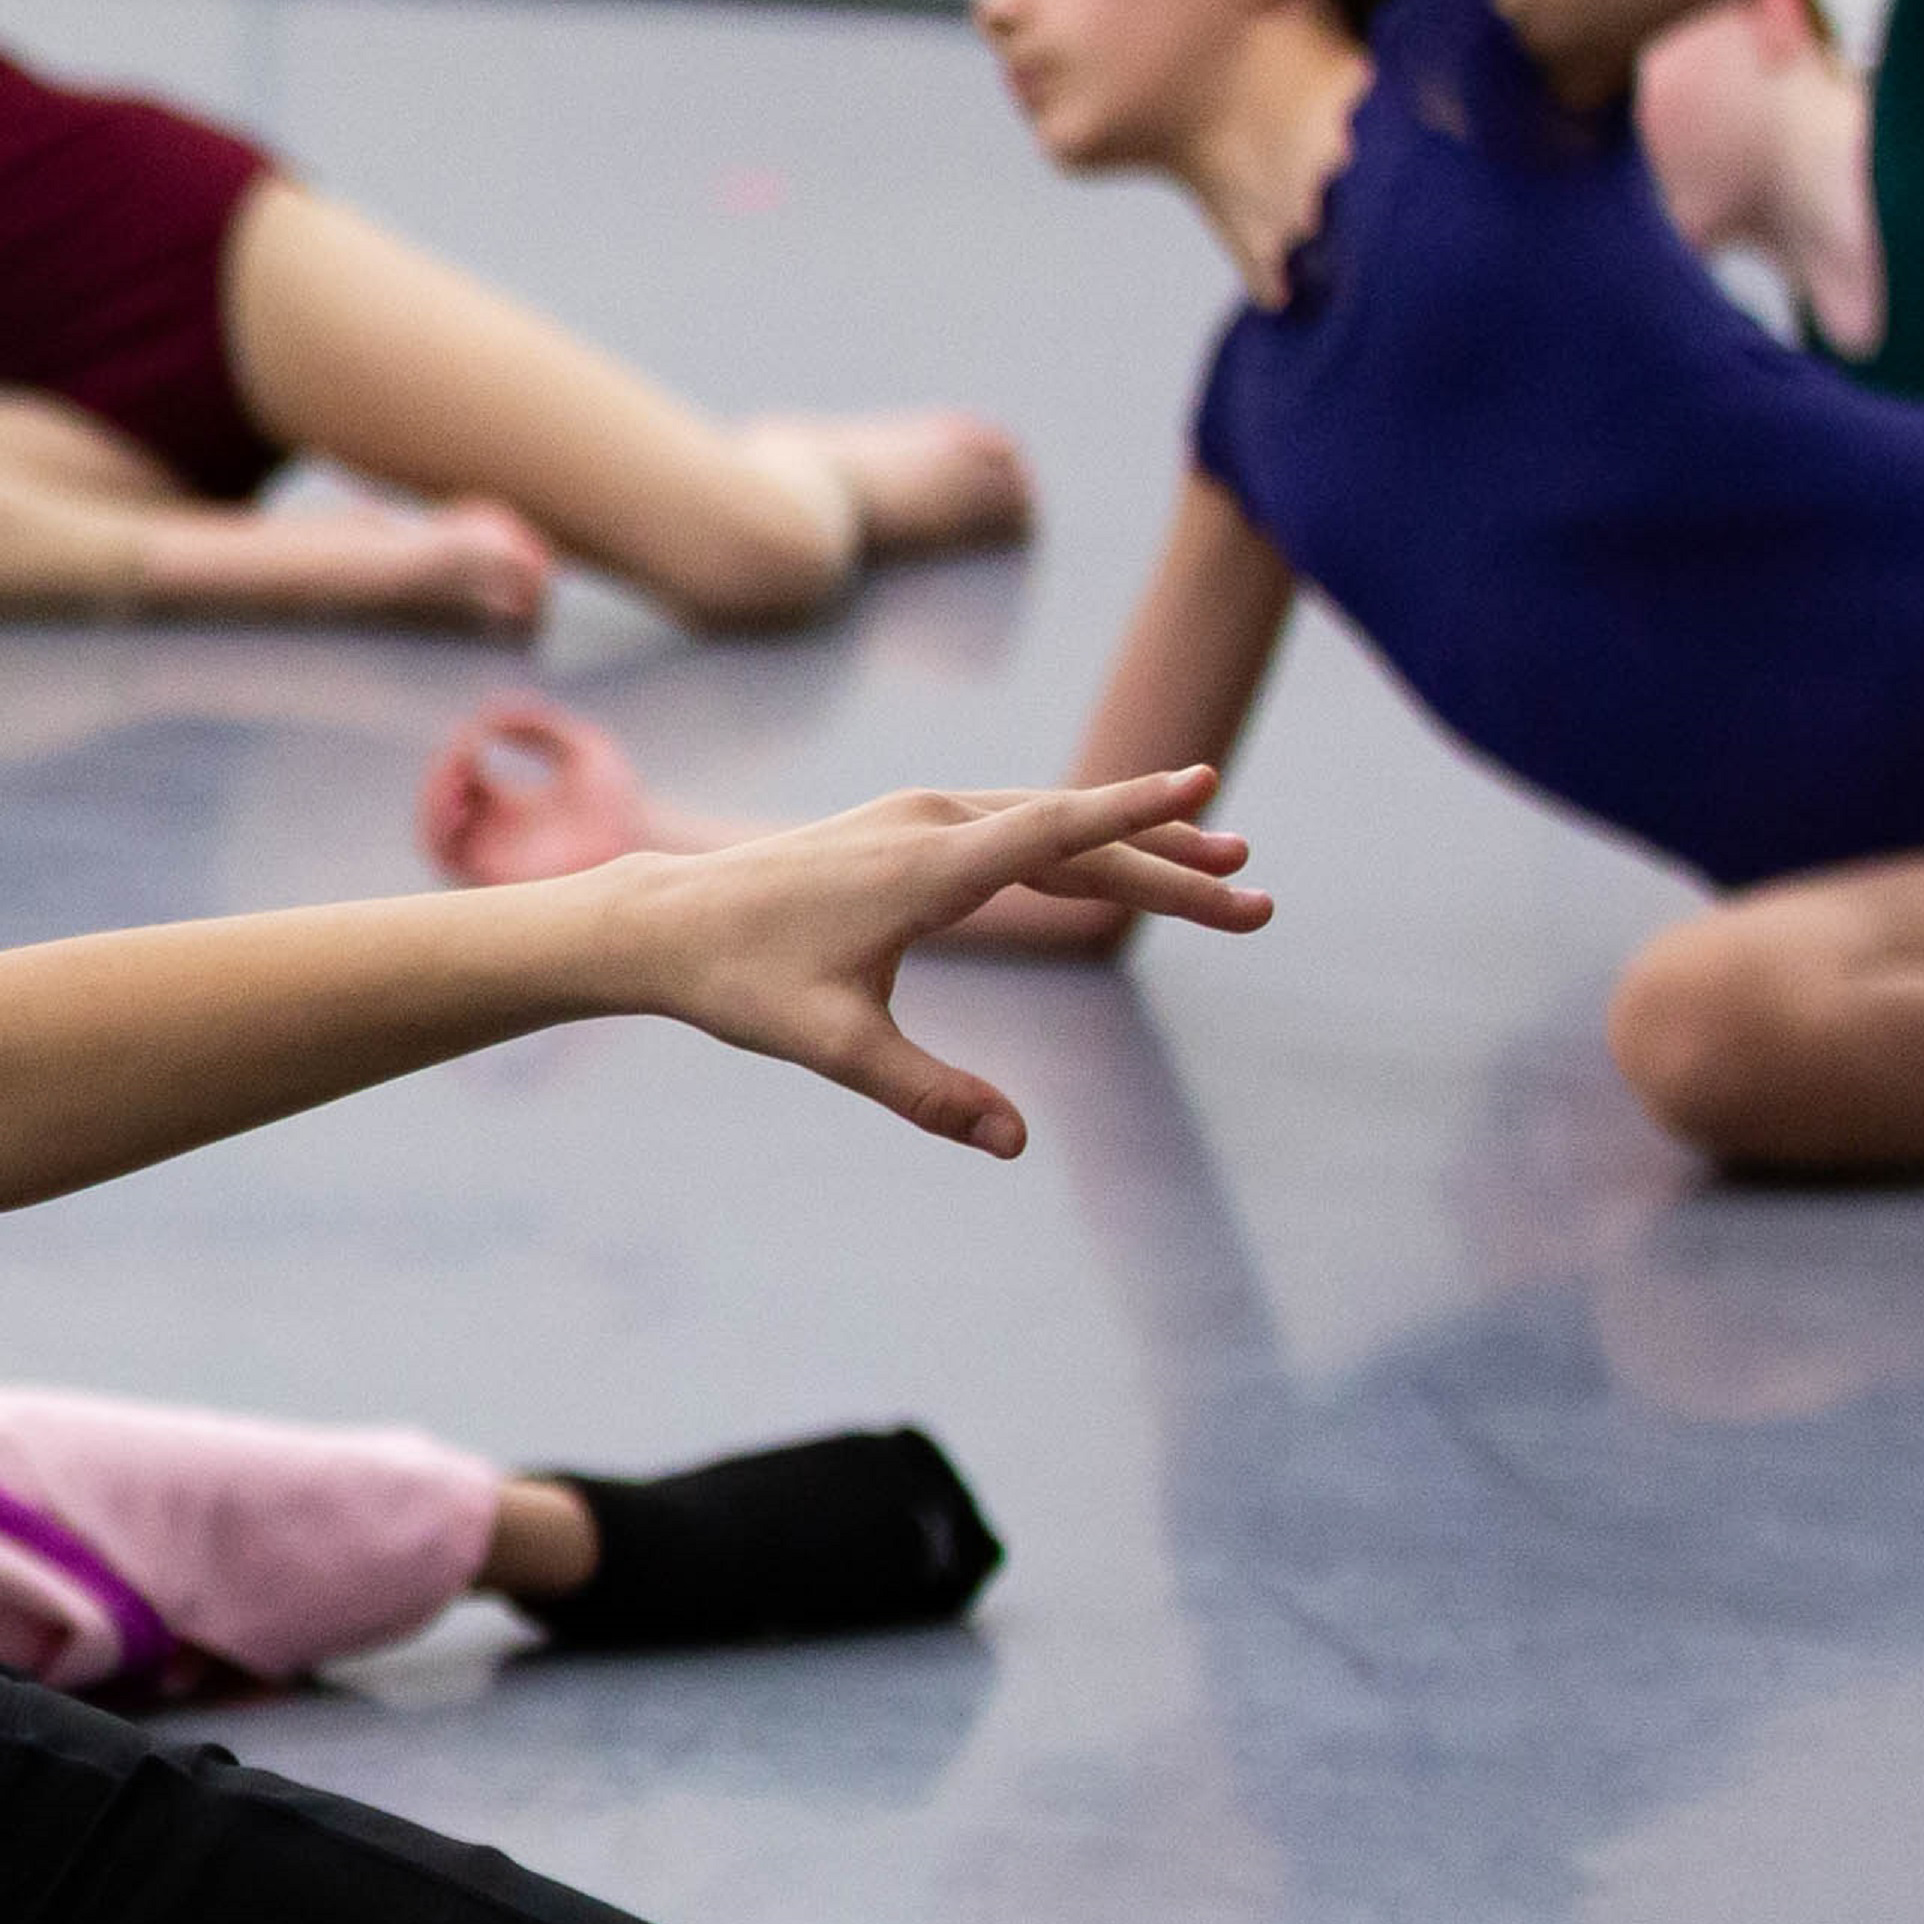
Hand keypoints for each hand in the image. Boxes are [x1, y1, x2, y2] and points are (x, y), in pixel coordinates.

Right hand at [416, 691, 671, 884]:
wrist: (640, 843)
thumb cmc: (618, 802)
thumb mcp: (583, 749)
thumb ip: (540, 725)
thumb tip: (493, 706)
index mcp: (512, 808)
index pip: (464, 778)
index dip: (460, 750)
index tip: (477, 728)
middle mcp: (496, 835)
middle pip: (440, 807)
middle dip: (439, 777)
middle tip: (458, 751)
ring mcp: (493, 858)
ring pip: (434, 835)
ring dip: (433, 801)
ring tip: (453, 771)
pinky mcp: (493, 880)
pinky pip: (447, 857)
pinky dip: (440, 827)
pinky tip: (457, 798)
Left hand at [597, 768, 1262, 1155]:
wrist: (663, 923)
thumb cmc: (741, 983)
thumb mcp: (832, 1047)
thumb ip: (927, 1094)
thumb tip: (1013, 1145)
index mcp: (924, 867)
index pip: (1054, 831)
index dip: (1134, 810)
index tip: (1208, 777)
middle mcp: (929, 825)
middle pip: (1076, 837)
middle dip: (1172, 866)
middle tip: (1260, 900)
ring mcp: (917, 817)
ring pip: (1049, 826)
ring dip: (1134, 846)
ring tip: (1223, 866)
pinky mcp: (905, 827)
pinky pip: (1013, 826)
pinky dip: (1077, 840)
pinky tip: (1120, 860)